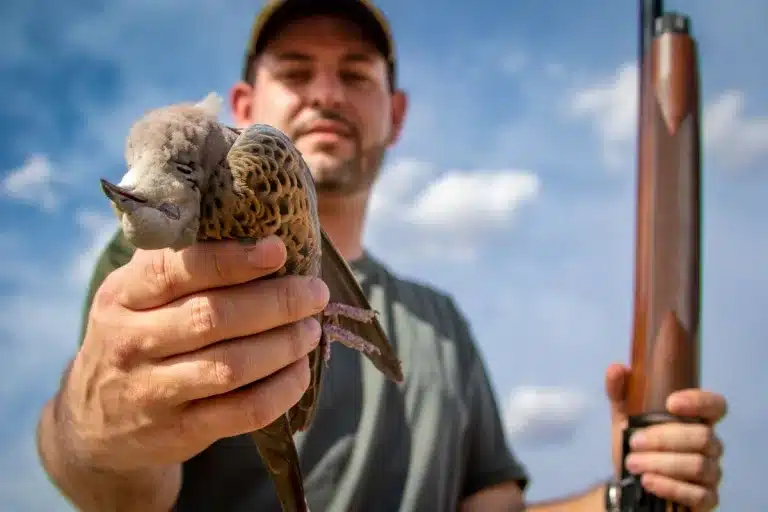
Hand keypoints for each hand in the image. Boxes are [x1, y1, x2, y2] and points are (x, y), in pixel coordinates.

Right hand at [54, 235, 327, 471]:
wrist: (94, 426)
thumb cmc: (135, 338)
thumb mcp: (133, 296)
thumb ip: (177, 261)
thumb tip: (252, 223)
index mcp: (122, 296)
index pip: (175, 270)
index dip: (231, 259)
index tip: (278, 249)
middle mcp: (131, 342)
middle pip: (212, 318)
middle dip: (276, 302)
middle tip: (315, 293)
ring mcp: (153, 392)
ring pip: (231, 367)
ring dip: (283, 346)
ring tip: (311, 330)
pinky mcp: (180, 431)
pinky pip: (243, 412)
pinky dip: (281, 390)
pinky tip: (299, 371)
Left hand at [606, 363, 726, 510]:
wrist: (629, 479)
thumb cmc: (635, 440)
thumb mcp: (623, 414)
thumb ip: (620, 391)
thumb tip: (616, 368)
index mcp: (697, 419)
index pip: (716, 405)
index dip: (699, 402)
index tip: (671, 402)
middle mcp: (710, 444)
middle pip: (702, 436)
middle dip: (664, 438)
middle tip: (633, 441)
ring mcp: (711, 473)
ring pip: (698, 465)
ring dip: (661, 463)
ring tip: (632, 463)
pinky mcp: (706, 498)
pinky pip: (698, 495)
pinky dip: (670, 486)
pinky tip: (648, 481)